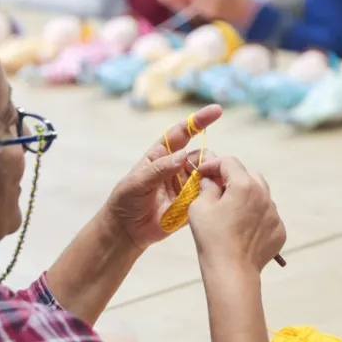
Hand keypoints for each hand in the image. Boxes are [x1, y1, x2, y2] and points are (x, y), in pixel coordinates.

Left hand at [102, 105, 223, 250]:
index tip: (216, 111)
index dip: (198, 121)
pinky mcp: (190, 203)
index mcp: (161, 155)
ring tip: (207, 185)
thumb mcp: (137, 182)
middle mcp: (176, 167)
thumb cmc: (125, 200)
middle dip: (207, 158)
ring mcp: (184, 185)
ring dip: (210, 176)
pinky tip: (211, 197)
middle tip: (206, 168)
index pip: (181, 133)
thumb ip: (160, 169)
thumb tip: (183, 156)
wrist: (126, 230)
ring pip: (206, 174)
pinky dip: (211, 194)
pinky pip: (206, 195)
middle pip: (199, 155)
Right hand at [187, 156, 285, 272]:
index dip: (213, 164)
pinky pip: (267, 215)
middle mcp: (264, 195)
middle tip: (217, 188)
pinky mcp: (279, 230)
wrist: (232, 271)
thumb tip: (210, 181)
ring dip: (247, 196)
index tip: (202, 172)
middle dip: (233, 177)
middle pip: (249, 175)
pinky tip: (242, 228)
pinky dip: (256, 215)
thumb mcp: (200, 208)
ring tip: (231, 210)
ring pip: (261, 194)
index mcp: (244, 185)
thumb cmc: (212, 238)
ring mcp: (274, 213)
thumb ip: (206, 187)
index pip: (229, 163)